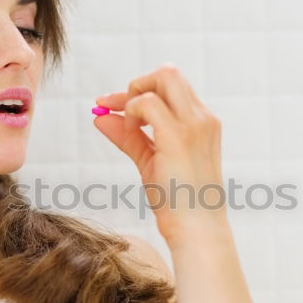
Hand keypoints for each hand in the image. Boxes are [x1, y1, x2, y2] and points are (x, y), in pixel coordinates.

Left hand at [92, 63, 228, 246]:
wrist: (196, 230)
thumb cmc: (178, 202)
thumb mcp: (151, 162)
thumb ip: (128, 137)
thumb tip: (100, 119)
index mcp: (202, 122)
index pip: (171, 86)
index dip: (139, 90)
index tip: (111, 106)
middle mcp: (202, 118)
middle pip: (168, 72)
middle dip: (138, 84)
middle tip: (117, 108)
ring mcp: (193, 125)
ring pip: (162, 77)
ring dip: (134, 95)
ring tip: (129, 127)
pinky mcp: (178, 136)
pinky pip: (146, 104)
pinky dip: (131, 113)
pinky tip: (130, 134)